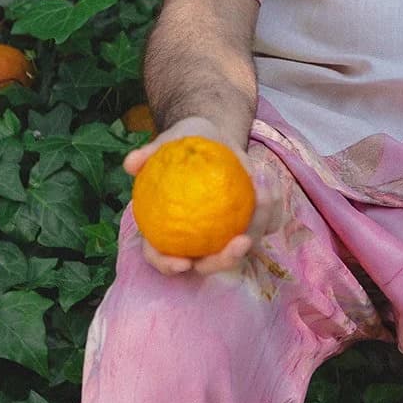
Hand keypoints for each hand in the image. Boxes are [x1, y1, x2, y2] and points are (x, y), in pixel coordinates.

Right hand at [122, 115, 282, 276]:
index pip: (162, 257)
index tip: (183, 263)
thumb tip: (130, 163)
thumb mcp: (166, 144)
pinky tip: (268, 184)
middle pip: (209, 263)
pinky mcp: (252, 220)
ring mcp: (227, 233)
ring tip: (262, 194)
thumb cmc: (182, 145)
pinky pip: (267, 222)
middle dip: (226, 260)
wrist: (211, 137)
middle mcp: (198, 239)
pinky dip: (272, 208)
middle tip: (241, 242)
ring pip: (245, 245)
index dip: (169, 266)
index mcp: (168, 230)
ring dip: (258, 224)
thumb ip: (149, 154)